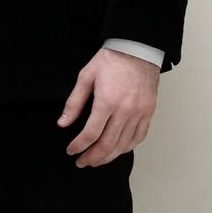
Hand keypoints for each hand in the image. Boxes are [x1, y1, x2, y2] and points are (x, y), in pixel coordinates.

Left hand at [59, 48, 159, 167]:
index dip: (78, 146)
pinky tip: (116, 150)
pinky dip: (126, 148)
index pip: (91, 134)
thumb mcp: (86, 77)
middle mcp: (125, 110)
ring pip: (124, 145)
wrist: (137, 49)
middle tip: (82, 162)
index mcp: (107, 101)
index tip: (71, 151)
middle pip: (107, 145)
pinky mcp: (148, 112)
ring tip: (96, 160)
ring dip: (108, 157)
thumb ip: (74, 102)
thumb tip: (63, 123)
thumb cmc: (111, 61)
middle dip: (92, 157)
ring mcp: (139, 113)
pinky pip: (138, 137)